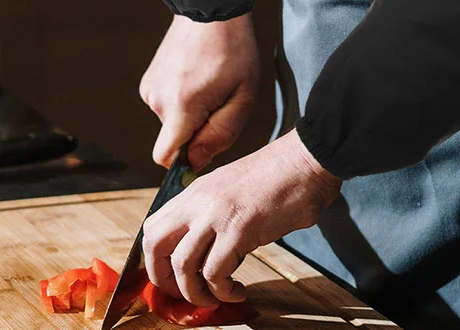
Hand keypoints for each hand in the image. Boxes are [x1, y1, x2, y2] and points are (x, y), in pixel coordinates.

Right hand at [140, 13, 260, 170]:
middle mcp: (158, 99)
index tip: (205, 146)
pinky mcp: (149, 79)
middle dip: (197, 129)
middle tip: (220, 99)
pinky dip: (181, 98)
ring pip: (171, 121)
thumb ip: (221, 134)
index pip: (165, 158)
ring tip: (209, 82)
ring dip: (190, 112)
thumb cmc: (234, 51)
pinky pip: (166, 104)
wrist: (210, 8)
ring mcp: (150, 87)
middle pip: (175, 138)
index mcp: (181, 105)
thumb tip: (194, 163)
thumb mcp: (243, 95)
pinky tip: (196, 75)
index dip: (184, 162)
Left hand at [142, 129, 341, 306]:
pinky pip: (215, 274)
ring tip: (216, 297)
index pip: (154, 227)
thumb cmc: (278, 177)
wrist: (305, 161)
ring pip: (182, 266)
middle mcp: (199, 201)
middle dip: (163, 280)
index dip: (156, 259)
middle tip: (185, 294)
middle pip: (155, 246)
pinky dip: (224, 291)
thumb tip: (205, 250)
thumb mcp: (232, 188)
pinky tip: (238, 290)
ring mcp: (217, 214)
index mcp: (196, 190)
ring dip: (196, 293)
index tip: (173, 278)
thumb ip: (213, 212)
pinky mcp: (239, 229)